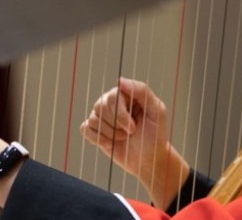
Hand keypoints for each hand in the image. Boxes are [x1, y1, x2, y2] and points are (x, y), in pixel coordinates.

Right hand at [80, 77, 189, 208]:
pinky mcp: (95, 131)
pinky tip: (109, 144)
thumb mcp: (156, 111)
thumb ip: (141, 91)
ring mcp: (102, 116)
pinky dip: (97, 138)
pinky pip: (85, 128)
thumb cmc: (155, 135)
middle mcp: (112, 103)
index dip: (120, 114)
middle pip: (100, 106)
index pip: (113, 95)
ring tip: (123, 138)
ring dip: (110, 134)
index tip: (133, 127)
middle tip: (130, 132)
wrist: (148, 160)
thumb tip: (119, 80)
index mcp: (127, 95)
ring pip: (93, 119)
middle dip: (116, 124)